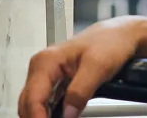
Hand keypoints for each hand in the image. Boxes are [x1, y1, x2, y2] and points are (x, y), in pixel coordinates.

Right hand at [17, 17, 146, 117]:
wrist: (119, 36)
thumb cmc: (109, 42)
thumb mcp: (98, 67)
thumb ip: (80, 91)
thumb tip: (67, 114)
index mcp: (47, 61)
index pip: (33, 98)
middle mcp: (42, 66)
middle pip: (27, 103)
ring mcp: (46, 74)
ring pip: (32, 104)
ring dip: (39, 116)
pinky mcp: (54, 81)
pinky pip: (43, 102)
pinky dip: (45, 113)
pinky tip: (55, 117)